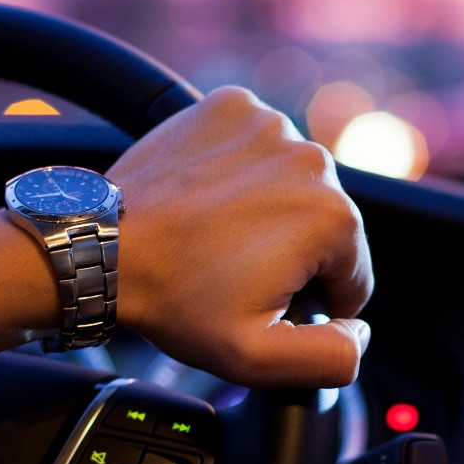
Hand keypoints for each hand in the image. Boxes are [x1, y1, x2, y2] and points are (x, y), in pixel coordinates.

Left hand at [0, 87, 372, 387]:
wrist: (103, 246)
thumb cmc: (175, 300)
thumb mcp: (258, 358)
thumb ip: (332, 357)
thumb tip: (360, 331)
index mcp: (333, 218)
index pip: (353, 275)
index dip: (312, 302)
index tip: (262, 300)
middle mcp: (312, 159)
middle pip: (325, 224)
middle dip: (291, 253)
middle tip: (232, 272)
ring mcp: (270, 123)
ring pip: (292, 182)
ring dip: (268, 209)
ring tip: (216, 235)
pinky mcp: (232, 105)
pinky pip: (257, 145)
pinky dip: (241, 169)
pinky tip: (208, 198)